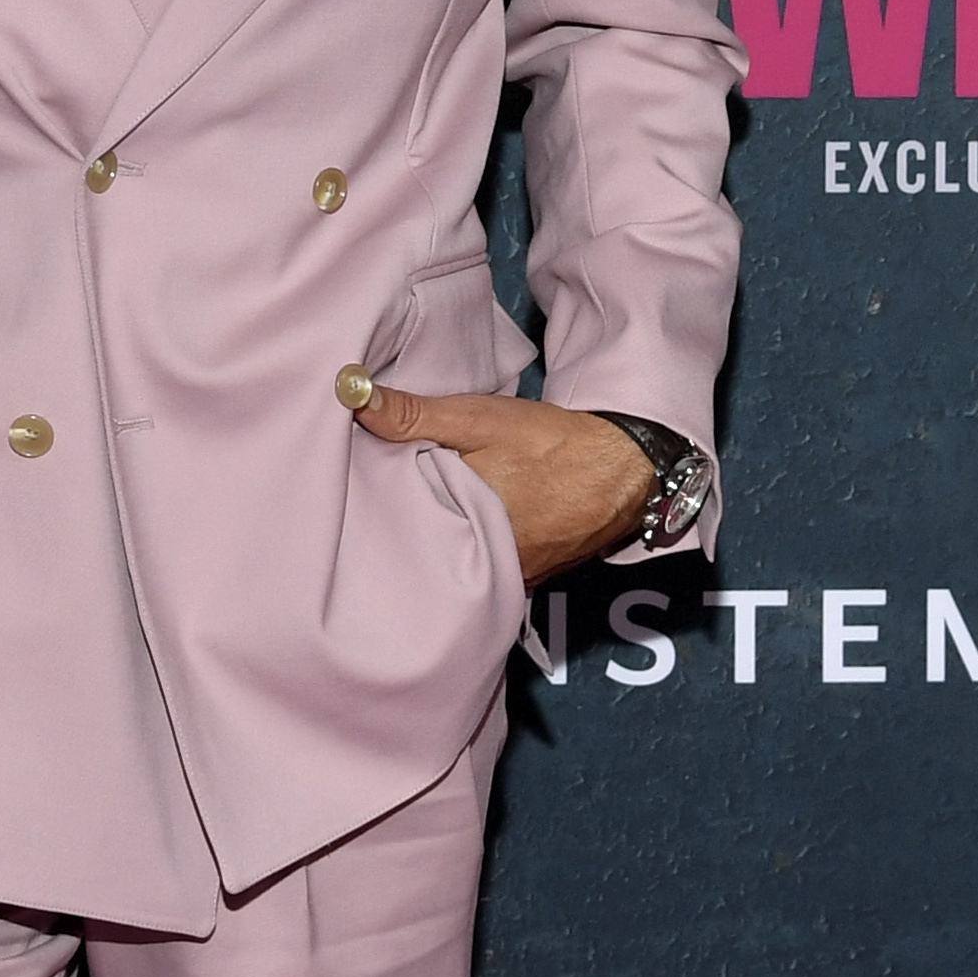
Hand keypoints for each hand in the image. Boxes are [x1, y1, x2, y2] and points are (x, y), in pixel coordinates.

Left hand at [354, 386, 657, 586]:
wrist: (625, 471)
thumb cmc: (551, 445)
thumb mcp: (478, 419)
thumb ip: (415, 415)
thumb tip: (353, 398)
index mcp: (462, 527)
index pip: (395, 525)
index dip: (372, 504)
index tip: (352, 483)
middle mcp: (483, 566)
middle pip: (422, 548)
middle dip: (400, 525)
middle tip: (372, 497)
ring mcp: (506, 578)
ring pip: (452, 559)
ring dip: (435, 537)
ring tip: (409, 509)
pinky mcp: (524, 578)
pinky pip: (482, 566)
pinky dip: (467, 547)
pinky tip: (458, 522)